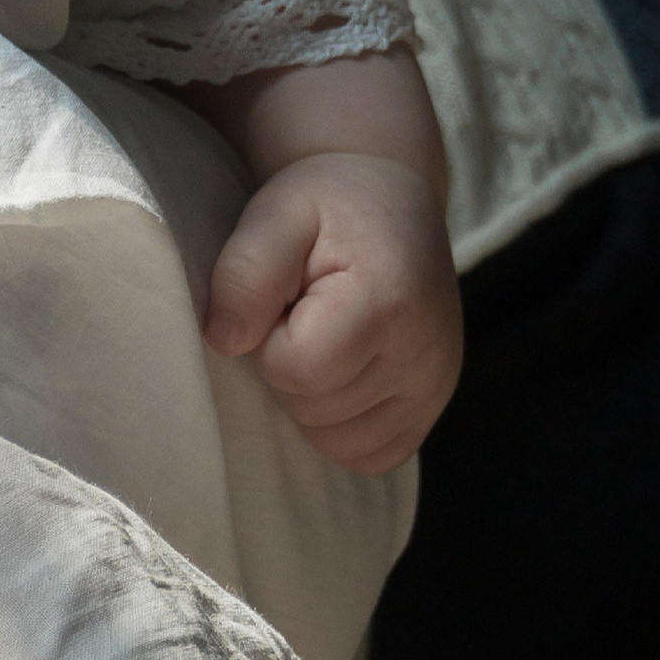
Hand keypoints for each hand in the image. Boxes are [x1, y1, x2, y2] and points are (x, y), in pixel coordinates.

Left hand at [203, 152, 462, 471]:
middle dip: (289, 368)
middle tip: (302, 313)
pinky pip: (370, 456)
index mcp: (390, 302)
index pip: (299, 371)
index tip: (283, 302)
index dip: (270, 342)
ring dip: (312, 400)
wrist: (390, 203)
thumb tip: (223, 341)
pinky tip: (339, 373)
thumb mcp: (274, 215)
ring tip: (323, 338)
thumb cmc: (326, 206)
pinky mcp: (432, 408)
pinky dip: (341, 426)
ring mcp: (436, 388)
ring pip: (338, 443)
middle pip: (316, 410)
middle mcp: (427, 355)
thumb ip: (244, 274)